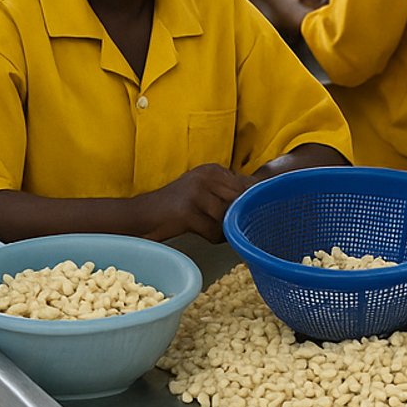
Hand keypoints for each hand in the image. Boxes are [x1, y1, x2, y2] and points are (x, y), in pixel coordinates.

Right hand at [136, 163, 250, 241]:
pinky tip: (204, 234)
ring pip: (228, 217)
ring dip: (224, 229)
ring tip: (212, 229)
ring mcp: (197, 192)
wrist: (145, 214)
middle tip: (228, 226)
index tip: (246, 213)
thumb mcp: (205, 191)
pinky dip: (213, 237)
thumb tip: (261, 199)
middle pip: (240, 202)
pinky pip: (214, 230)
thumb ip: (230, 192)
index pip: (248, 186)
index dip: (250, 203)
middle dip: (236, 218)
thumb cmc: (178, 206)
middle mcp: (206, 176)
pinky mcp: (188, 211)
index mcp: (213, 170)